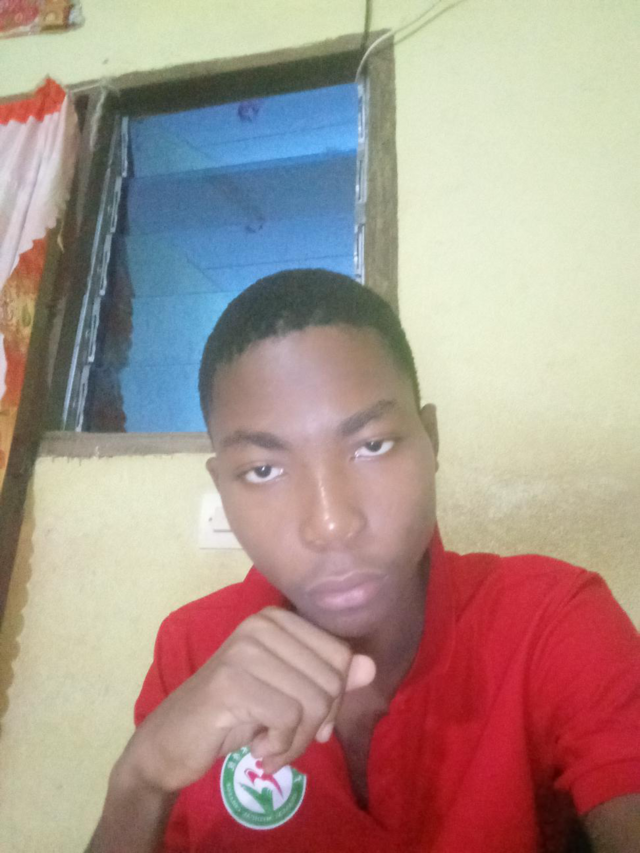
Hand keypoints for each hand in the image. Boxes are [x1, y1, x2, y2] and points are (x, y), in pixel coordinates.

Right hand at [121, 607, 375, 793]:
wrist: (171, 740)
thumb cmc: (233, 714)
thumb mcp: (287, 694)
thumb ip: (327, 679)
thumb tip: (369, 667)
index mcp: (277, 619)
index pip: (340, 656)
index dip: (334, 698)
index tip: (308, 721)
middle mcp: (261, 625)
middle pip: (330, 680)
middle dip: (316, 724)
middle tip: (286, 739)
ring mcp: (244, 651)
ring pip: (313, 703)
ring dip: (297, 742)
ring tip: (271, 747)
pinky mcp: (231, 683)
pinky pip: (288, 720)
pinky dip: (280, 749)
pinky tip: (257, 751)